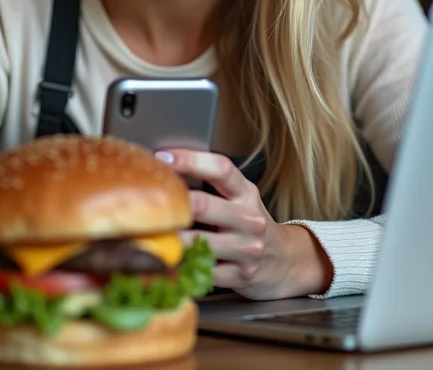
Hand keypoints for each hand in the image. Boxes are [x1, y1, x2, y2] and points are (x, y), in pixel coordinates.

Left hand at [155, 149, 332, 299]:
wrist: (286, 262)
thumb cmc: (250, 224)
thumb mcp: (239, 199)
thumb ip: (211, 184)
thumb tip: (165, 167)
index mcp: (246, 193)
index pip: (220, 168)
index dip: (189, 159)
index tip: (162, 157)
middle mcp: (248, 218)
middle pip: (203, 204)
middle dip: (173, 204)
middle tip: (147, 201)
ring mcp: (246, 248)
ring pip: (198, 242)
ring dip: (170, 239)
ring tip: (148, 233)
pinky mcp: (240, 275)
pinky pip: (202, 271)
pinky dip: (180, 266)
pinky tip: (166, 260)